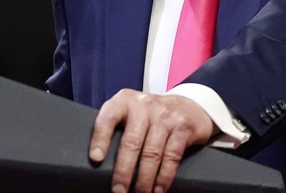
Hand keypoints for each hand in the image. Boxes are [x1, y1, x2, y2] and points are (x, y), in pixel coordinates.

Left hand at [89, 89, 215, 192]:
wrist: (189, 106)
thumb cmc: (152, 116)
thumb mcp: (132, 113)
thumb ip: (118, 128)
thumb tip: (100, 163)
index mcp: (125, 101)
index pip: (108, 118)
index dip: (100, 139)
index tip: (96, 159)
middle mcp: (145, 105)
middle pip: (131, 142)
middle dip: (123, 172)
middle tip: (118, 191)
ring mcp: (165, 116)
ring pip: (152, 153)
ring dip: (144, 180)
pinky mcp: (183, 127)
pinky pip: (171, 156)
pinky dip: (164, 177)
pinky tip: (158, 189)